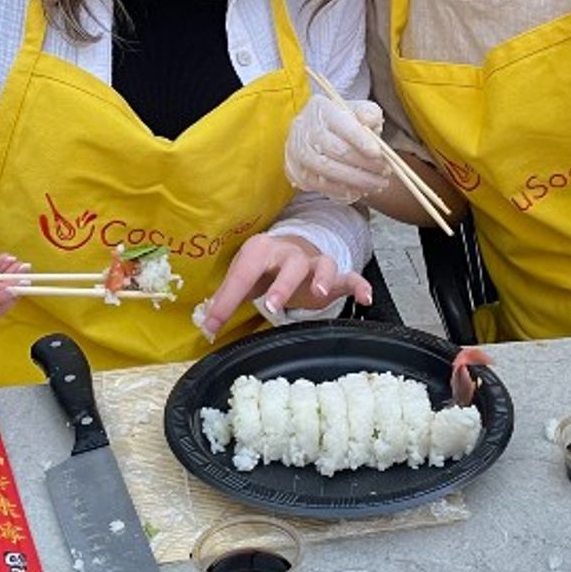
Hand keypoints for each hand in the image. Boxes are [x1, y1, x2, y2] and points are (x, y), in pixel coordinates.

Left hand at [201, 234, 372, 337]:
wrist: (293, 246)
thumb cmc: (263, 267)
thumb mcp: (243, 278)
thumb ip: (225, 300)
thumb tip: (204, 325)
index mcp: (261, 250)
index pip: (243, 274)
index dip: (227, 300)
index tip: (212, 325)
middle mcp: (289, 252)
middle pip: (289, 265)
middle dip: (281, 284)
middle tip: (272, 306)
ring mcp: (314, 262)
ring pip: (321, 265)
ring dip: (321, 278)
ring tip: (320, 294)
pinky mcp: (334, 275)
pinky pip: (350, 277)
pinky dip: (359, 285)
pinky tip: (366, 298)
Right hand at [284, 95, 389, 203]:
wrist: (316, 134)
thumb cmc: (343, 123)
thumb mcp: (359, 111)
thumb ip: (368, 113)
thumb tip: (369, 121)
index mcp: (321, 108)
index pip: (341, 124)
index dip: (360, 140)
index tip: (378, 153)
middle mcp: (303, 128)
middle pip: (334, 149)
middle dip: (363, 164)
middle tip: (384, 173)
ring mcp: (296, 150)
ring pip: (326, 169)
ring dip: (355, 180)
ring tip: (376, 184)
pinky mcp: (295, 170)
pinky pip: (318, 185)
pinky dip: (341, 191)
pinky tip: (358, 191)